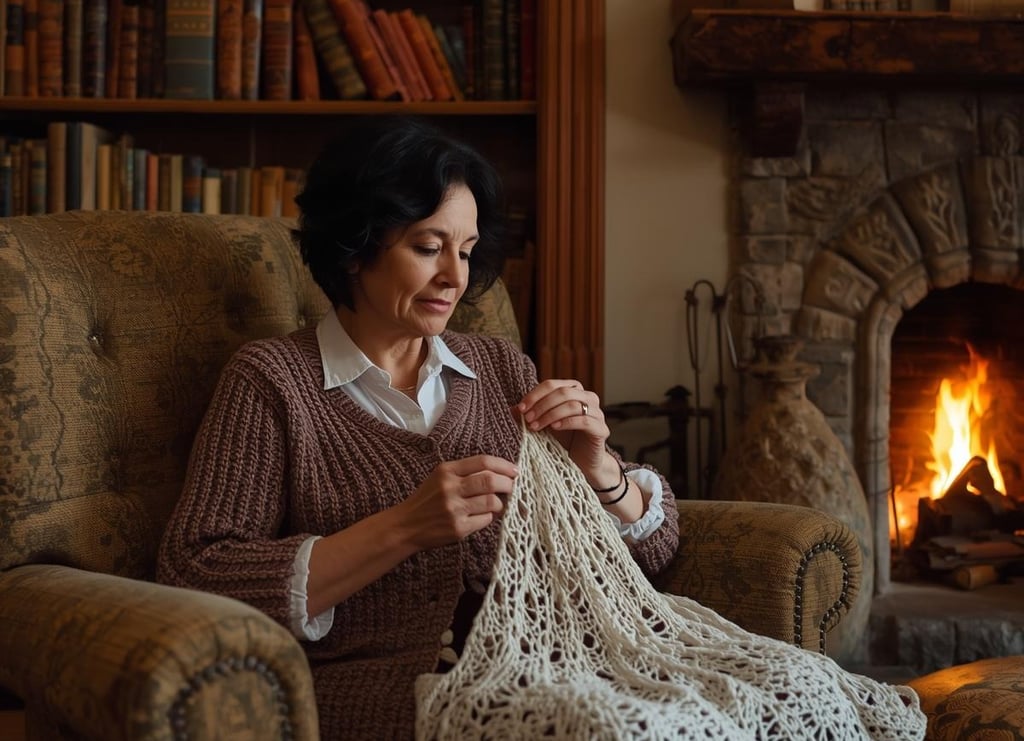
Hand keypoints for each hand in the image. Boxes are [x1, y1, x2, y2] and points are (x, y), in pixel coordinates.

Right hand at [397, 455, 517, 549]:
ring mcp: (454, 509)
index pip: (483, 462)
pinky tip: (483, 516)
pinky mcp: (458, 528)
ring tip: (496, 504)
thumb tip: (501, 473)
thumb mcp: (440, 477)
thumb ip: (465, 472)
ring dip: (500, 503)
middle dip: (507, 483)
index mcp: (446, 471)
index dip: (504, 465)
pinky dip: (489, 517)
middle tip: (512, 487)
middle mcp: (450, 488)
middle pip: (490, 480)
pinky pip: (485, 520)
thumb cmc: (427, 500)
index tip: (515, 470)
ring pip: (492, 501)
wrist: (405, 526)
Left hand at [515, 379, 620, 489]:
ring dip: (551, 414)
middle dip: (542, 405)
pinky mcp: (602, 430)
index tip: (521, 408)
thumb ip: (530, 416)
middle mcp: (588, 398)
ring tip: (536, 426)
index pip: (552, 385)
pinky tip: (554, 429)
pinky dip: (567, 422)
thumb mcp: (543, 426)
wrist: (581, 464)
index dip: (535, 394)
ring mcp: (597, 413)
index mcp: (574, 391)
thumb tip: (513, 408)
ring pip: (573, 404)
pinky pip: (585, 420)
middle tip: (528, 419)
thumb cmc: (563, 441)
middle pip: (563, 392)